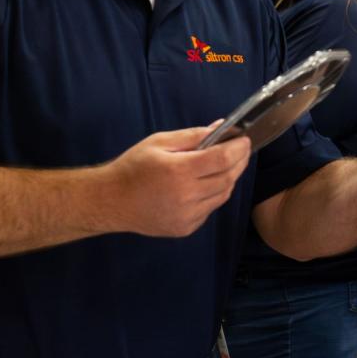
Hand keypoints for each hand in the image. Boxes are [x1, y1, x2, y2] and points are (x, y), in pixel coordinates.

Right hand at [104, 124, 251, 237]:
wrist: (111, 202)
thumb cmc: (134, 166)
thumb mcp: (160, 142)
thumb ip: (192, 136)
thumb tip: (221, 128)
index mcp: (178, 171)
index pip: (221, 159)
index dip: (238, 148)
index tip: (245, 139)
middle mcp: (186, 196)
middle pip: (227, 178)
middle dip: (239, 162)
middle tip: (242, 150)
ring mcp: (187, 216)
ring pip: (222, 196)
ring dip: (229, 178)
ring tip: (226, 165)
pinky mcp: (185, 228)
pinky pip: (210, 209)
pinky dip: (214, 195)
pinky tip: (207, 184)